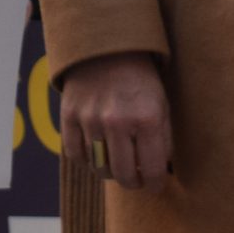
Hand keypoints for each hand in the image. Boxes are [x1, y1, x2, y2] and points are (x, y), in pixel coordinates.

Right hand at [58, 52, 172, 193]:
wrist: (107, 46)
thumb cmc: (140, 79)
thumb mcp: (162, 104)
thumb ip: (164, 140)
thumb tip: (159, 172)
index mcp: (147, 118)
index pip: (152, 171)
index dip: (154, 185)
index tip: (154, 185)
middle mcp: (118, 121)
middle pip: (124, 176)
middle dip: (133, 182)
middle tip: (136, 177)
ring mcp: (90, 119)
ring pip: (99, 168)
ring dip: (110, 171)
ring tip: (117, 160)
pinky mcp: (69, 115)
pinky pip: (76, 155)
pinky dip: (86, 159)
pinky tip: (96, 150)